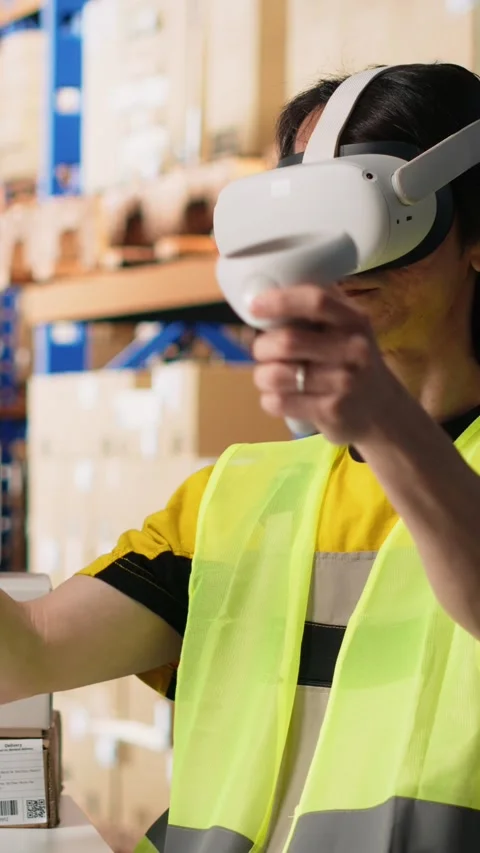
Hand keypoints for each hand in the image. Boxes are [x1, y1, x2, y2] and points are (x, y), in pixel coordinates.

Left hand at [251, 285, 399, 445]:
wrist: (381, 409)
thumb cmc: (350, 361)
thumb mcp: (345, 329)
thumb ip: (313, 311)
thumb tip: (260, 300)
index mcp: (353, 319)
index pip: (316, 301)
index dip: (280, 301)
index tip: (254, 307)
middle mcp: (353, 348)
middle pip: (287, 342)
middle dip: (262, 347)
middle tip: (262, 352)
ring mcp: (345, 382)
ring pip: (277, 375)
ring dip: (261, 376)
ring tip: (267, 377)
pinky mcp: (332, 412)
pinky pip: (280, 402)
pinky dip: (268, 400)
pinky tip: (277, 397)